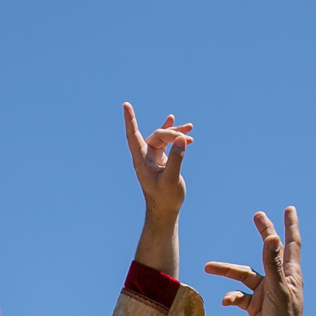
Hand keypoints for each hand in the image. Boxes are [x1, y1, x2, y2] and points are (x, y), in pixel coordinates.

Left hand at [123, 104, 190, 221]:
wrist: (166, 209)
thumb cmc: (165, 197)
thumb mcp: (172, 179)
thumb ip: (177, 158)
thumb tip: (182, 139)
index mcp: (141, 160)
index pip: (133, 136)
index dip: (130, 120)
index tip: (126, 105)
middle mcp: (145, 156)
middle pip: (156, 136)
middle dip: (171, 134)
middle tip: (188, 139)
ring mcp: (153, 157)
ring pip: (163, 138)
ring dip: (176, 133)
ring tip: (190, 127)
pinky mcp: (161, 159)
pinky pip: (166, 143)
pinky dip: (175, 136)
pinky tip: (181, 128)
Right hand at [206, 208, 303, 315]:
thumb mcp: (277, 291)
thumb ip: (272, 264)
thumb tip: (272, 237)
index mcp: (288, 274)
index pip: (290, 243)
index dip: (289, 226)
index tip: (289, 209)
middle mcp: (278, 280)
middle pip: (267, 251)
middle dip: (262, 233)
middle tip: (257, 215)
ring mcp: (265, 293)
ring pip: (244, 275)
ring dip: (227, 272)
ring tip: (208, 267)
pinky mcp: (255, 307)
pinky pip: (239, 296)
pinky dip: (231, 297)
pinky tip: (225, 302)